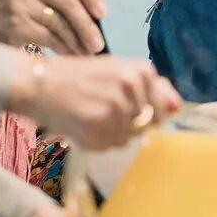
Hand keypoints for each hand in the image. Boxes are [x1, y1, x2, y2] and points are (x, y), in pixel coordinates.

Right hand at [0, 0, 106, 54]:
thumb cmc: (23, 10)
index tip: (103, 13)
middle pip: (67, 1)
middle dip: (87, 25)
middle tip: (98, 44)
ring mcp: (18, 2)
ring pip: (59, 23)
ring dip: (77, 41)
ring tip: (88, 53)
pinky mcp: (14, 24)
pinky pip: (48, 38)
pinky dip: (64, 49)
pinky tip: (71, 55)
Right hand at [7, 55, 181, 148]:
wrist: (39, 84)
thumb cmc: (79, 77)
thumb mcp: (118, 71)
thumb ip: (151, 88)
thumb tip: (177, 107)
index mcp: (141, 70)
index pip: (162, 109)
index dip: (145, 115)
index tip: (126, 111)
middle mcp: (132, 86)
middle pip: (145, 124)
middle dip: (126, 124)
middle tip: (101, 110)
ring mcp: (116, 107)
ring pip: (128, 137)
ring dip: (110, 134)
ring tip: (89, 115)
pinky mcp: (99, 126)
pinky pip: (110, 146)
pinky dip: (96, 141)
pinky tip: (82, 125)